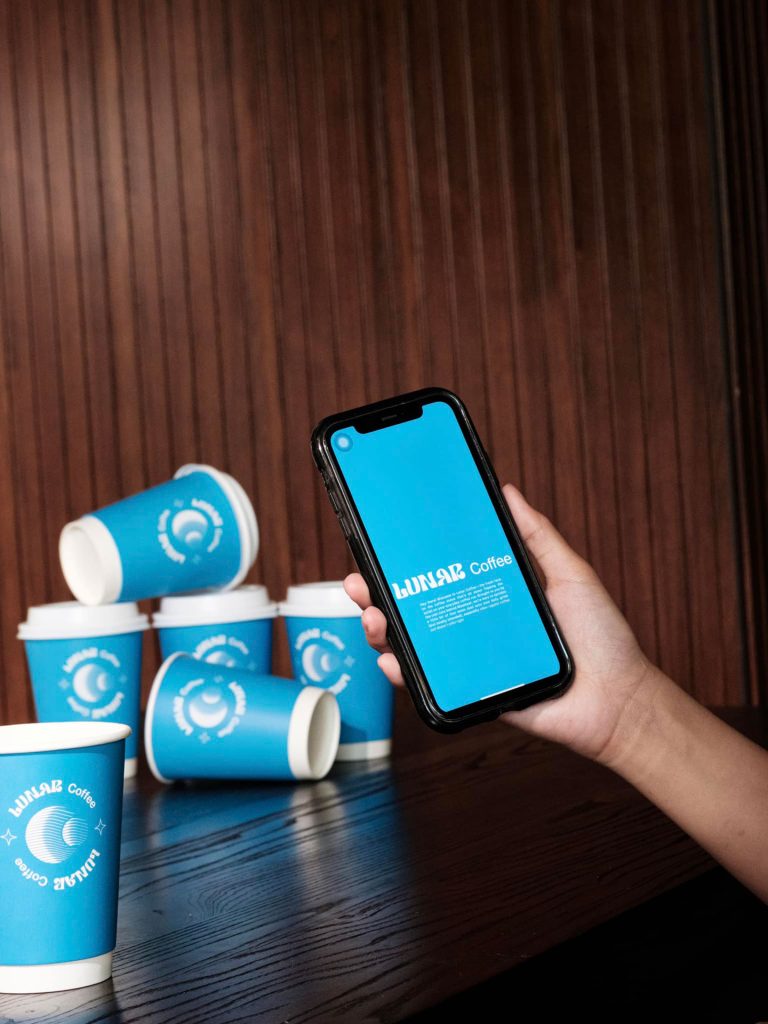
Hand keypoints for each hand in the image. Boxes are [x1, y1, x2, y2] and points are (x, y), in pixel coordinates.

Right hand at [343, 483, 662, 765]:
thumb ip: (537, 535)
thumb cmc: (601, 638)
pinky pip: (428, 684)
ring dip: (381, 629)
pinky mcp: (471, 694)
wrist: (618, 701)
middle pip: (414, 607)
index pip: (439, 573)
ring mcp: (469, 661)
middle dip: (377, 593)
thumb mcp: (570, 574)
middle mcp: (473, 626)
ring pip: (411, 644)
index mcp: (490, 595)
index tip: (380, 543)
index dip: (406, 561)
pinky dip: (401, 673)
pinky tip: (390, 658)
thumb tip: (507, 491)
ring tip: (373, 617)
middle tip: (358, 581)